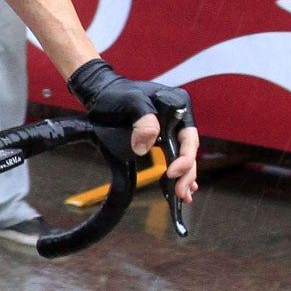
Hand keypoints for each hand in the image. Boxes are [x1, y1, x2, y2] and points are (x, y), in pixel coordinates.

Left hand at [67, 59, 200, 202]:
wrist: (102, 93)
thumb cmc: (117, 94)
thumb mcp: (131, 102)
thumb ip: (143, 121)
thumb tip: (145, 147)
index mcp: (179, 105)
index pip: (189, 137)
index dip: (184, 158)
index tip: (172, 173)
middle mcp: (179, 117)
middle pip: (188, 150)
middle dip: (186, 174)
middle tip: (180, 194)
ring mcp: (171, 128)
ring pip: (182, 156)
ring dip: (184, 177)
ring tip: (183, 197)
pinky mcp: (161, 137)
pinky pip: (172, 156)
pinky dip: (177, 172)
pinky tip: (177, 188)